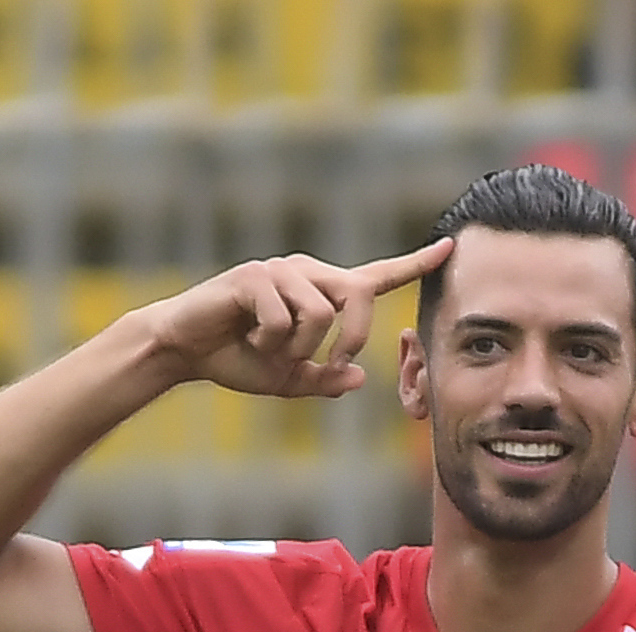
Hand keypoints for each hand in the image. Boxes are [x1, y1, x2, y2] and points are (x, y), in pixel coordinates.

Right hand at [139, 240, 452, 401]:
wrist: (185, 350)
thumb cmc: (237, 359)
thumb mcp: (289, 380)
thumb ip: (325, 381)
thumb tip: (359, 379)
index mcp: (320, 291)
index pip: (375, 277)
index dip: (414, 264)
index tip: (450, 247)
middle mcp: (306, 272)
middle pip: (358, 296)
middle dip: (350, 339)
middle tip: (326, 364)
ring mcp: (280, 269)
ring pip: (318, 315)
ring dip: (294, 348)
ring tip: (265, 346)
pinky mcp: (254, 276)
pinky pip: (283, 319)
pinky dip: (267, 341)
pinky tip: (246, 335)